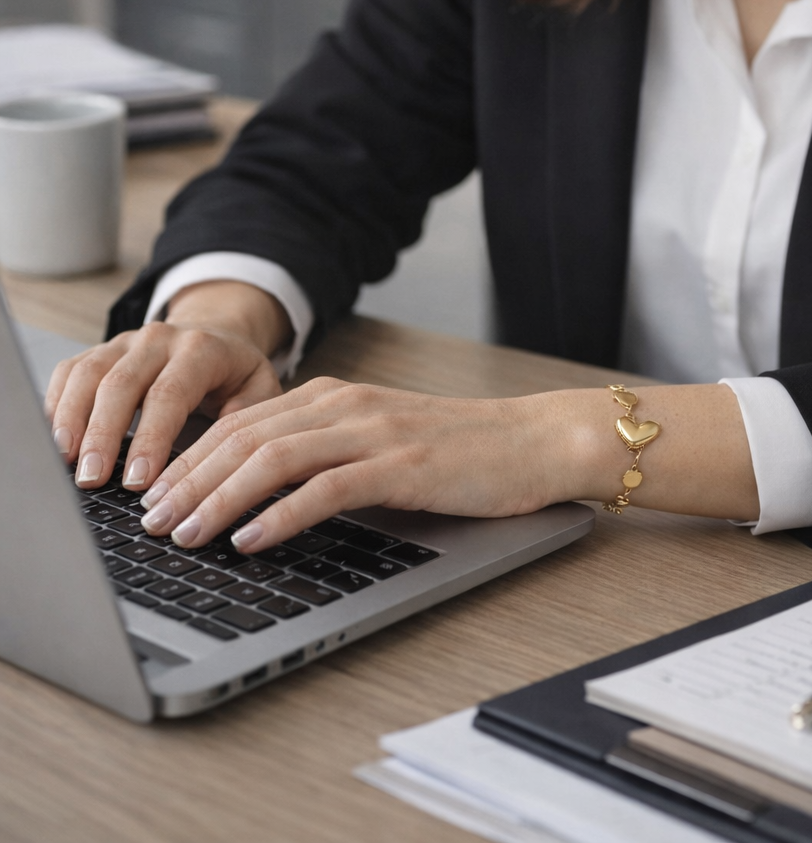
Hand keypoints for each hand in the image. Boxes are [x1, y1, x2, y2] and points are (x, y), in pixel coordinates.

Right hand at [44, 282, 288, 493]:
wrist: (216, 331)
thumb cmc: (234, 372)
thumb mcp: (259, 389)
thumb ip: (245, 419)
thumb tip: (222, 461)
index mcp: (200, 349)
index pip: (169, 393)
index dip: (150, 438)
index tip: (136, 481)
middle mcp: (158, 340)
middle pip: (120, 384)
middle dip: (102, 435)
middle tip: (90, 480)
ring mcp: (124, 343)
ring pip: (88, 375)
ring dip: (71, 421)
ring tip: (64, 463)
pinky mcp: (100, 351)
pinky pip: (69, 372)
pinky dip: (56, 405)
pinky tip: (54, 441)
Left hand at [137, 379, 605, 550]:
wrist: (535, 442)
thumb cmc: (460, 454)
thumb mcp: (380, 445)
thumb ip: (326, 458)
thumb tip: (257, 502)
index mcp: (334, 397)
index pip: (239, 423)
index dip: (187, 460)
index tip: (152, 498)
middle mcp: (345, 405)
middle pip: (242, 437)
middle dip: (187, 480)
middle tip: (150, 522)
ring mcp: (373, 431)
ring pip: (272, 458)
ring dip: (218, 498)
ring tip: (184, 533)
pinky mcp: (401, 463)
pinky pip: (325, 487)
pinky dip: (280, 515)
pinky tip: (251, 540)